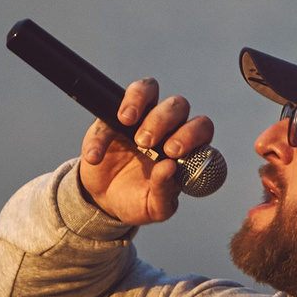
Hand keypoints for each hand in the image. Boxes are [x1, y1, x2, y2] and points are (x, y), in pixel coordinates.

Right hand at [77, 78, 215, 226]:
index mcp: (185, 149)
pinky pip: (109, 109)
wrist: (105, 201)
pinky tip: (95, 156)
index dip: (191, 134)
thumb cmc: (138, 201)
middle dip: (163, 120)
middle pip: (177, 105)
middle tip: (146, 142)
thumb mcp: (154, 207)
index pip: (201, 128)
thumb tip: (169, 168)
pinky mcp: (111, 118)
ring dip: (139, 101)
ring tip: (126, 123)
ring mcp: (140, 118)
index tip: (172, 151)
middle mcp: (167, 128)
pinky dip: (101, 133)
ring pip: (150, 89)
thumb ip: (164, 192)